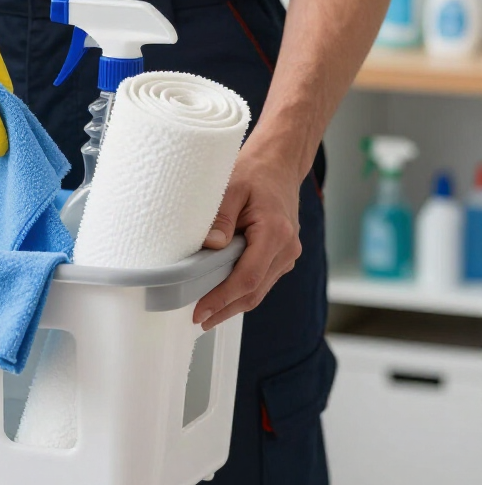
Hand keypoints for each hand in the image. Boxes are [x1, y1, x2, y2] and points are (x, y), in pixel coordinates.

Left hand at [193, 138, 302, 329]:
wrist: (279, 164)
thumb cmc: (255, 172)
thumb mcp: (232, 187)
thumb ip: (221, 217)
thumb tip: (210, 245)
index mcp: (275, 233)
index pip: (247, 278)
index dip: (222, 298)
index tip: (201, 311)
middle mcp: (287, 249)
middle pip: (254, 291)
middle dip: (225, 309)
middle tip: (198, 320)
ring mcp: (287, 254)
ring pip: (259, 290)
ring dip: (233, 304)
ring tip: (206, 314)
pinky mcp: (282, 255)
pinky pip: (262, 280)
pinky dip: (243, 291)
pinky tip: (223, 297)